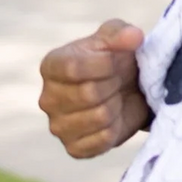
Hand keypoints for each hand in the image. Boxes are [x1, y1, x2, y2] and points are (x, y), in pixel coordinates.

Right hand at [38, 19, 149, 157]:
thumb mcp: (118, 35)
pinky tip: (114, 119)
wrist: (128, 89)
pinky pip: (102, 141)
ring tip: (115, 98)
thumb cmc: (116, 58)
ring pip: (99, 117)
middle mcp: (47, 98)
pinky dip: (116, 130)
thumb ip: (122, 32)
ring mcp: (58, 126)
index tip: (116, 61)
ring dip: (117, 106)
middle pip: (89, 93)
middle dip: (113, 85)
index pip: (72, 68)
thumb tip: (133, 36)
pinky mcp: (74, 148)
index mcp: (52, 66)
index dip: (104, 65)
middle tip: (118, 81)